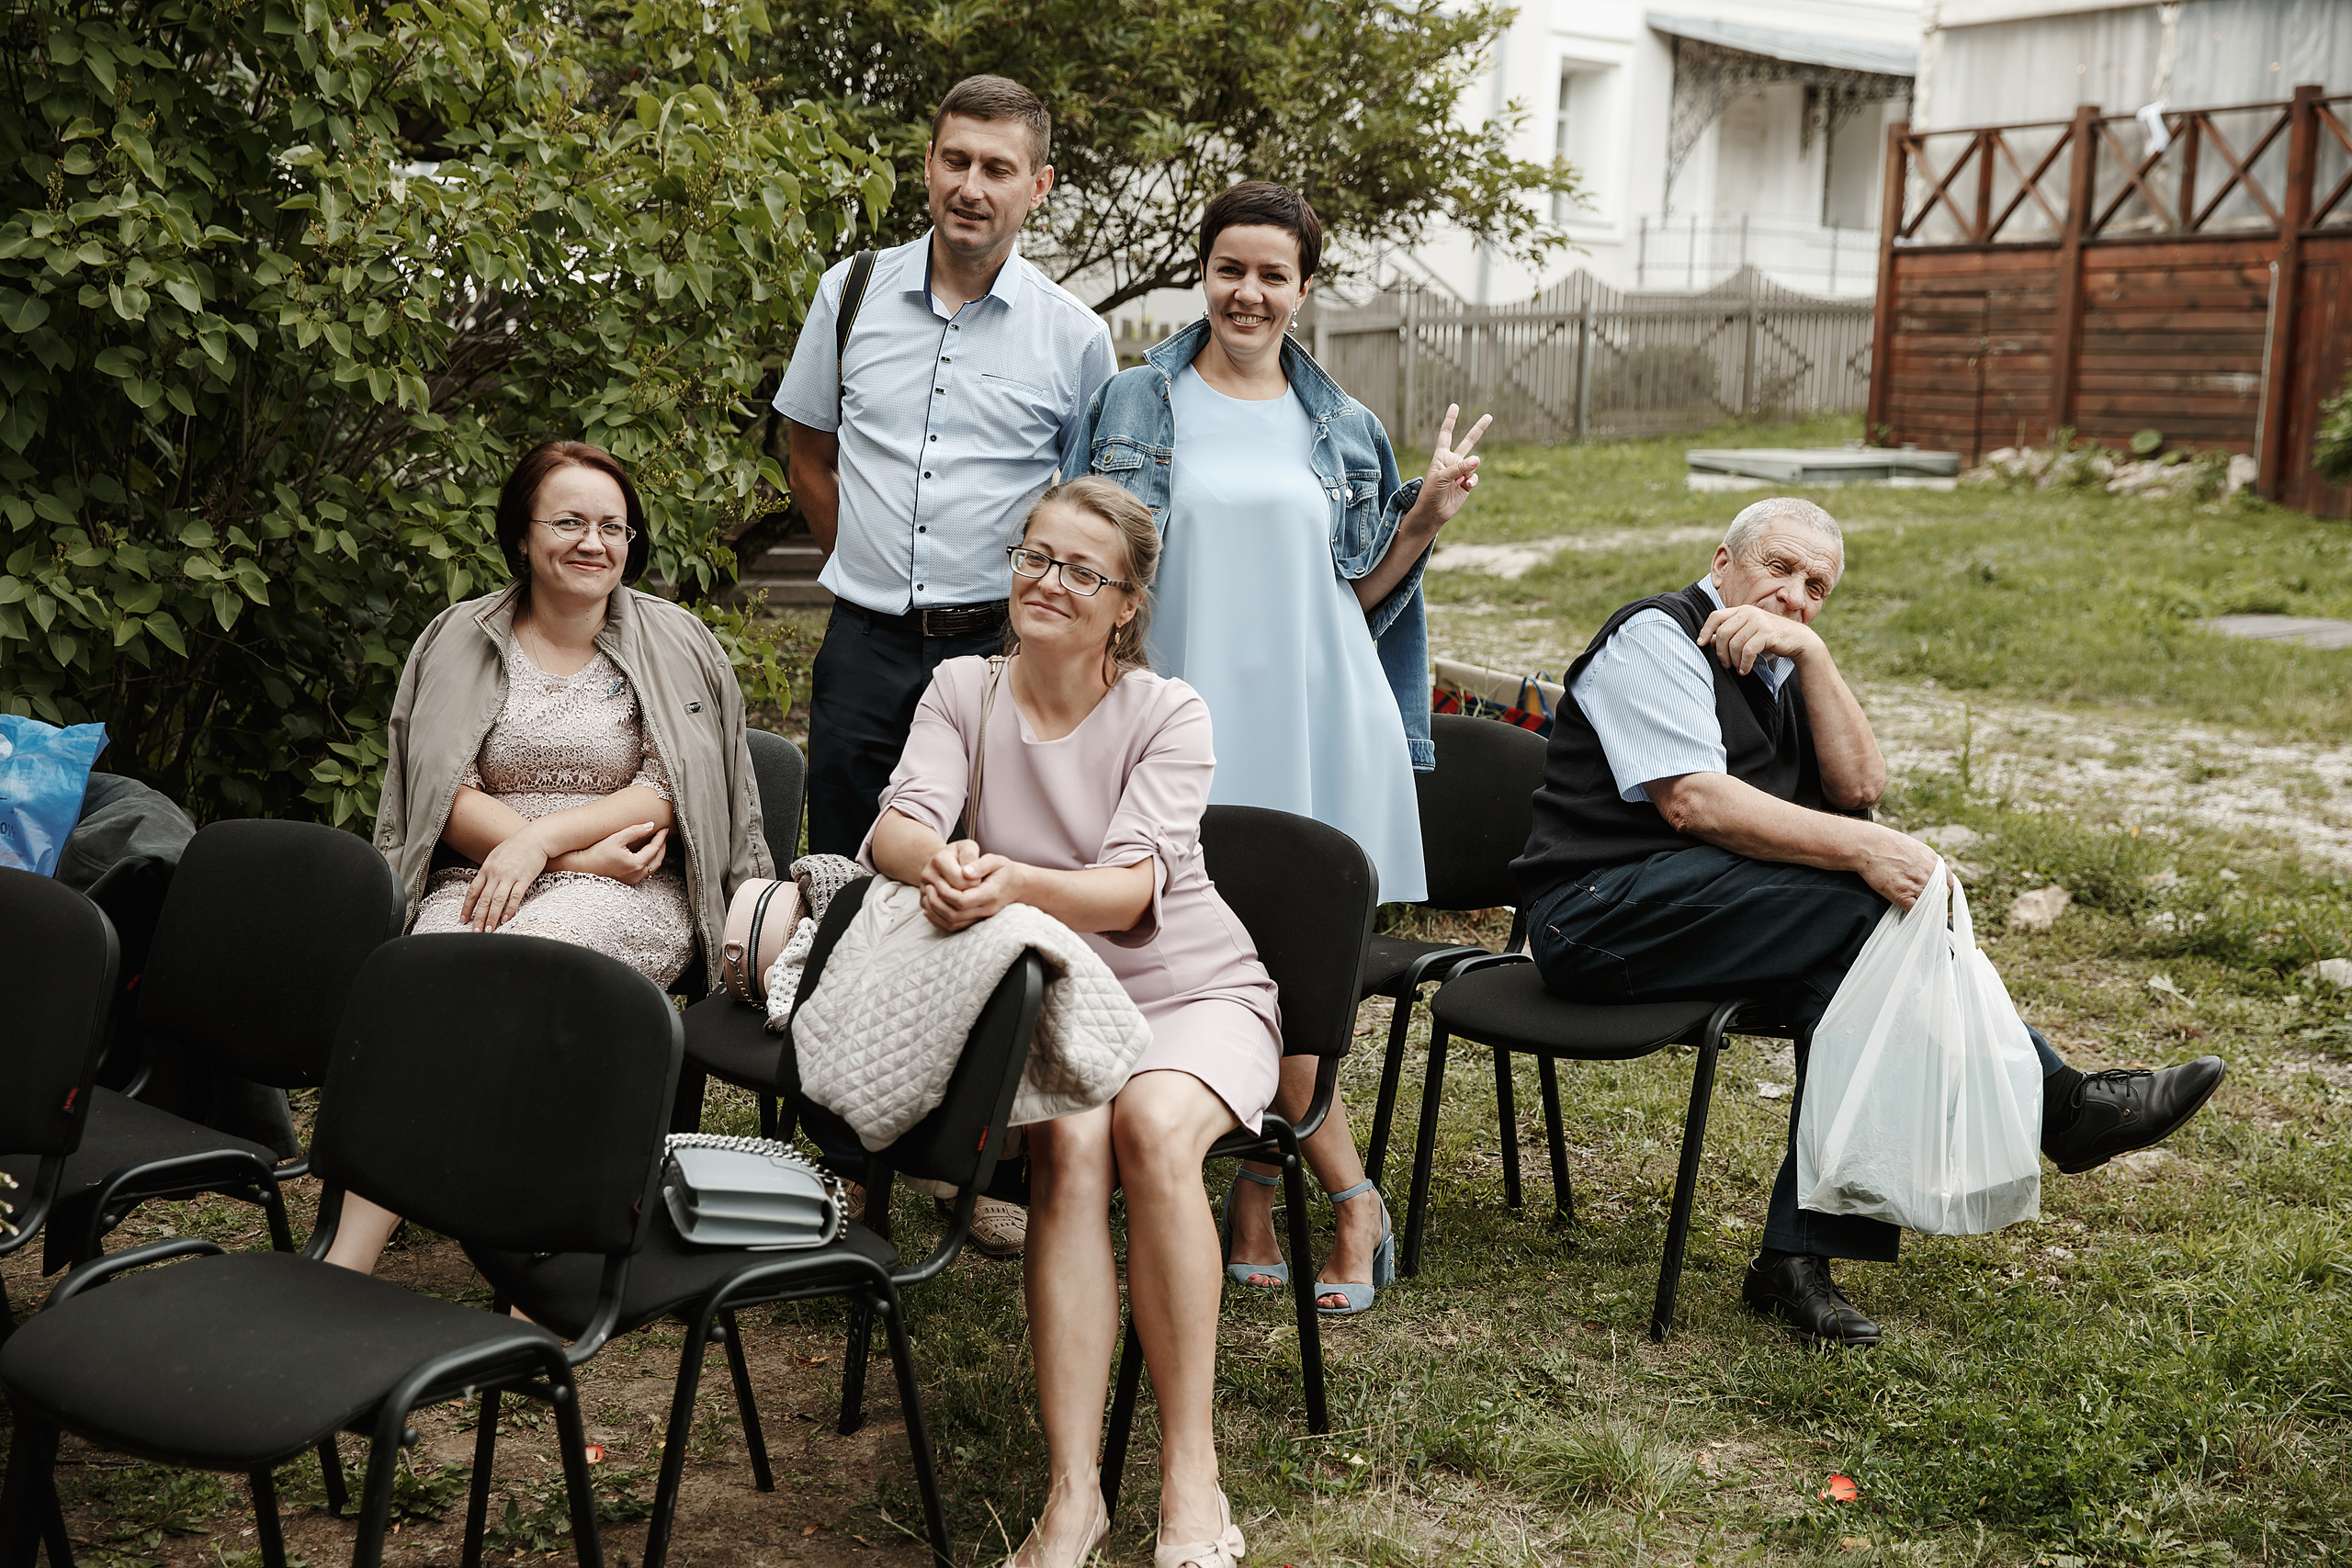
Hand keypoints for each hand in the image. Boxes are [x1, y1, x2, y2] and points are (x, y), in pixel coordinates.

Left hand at [461, 826, 551, 930]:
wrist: (535, 838)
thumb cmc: (515, 846)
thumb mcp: (495, 856)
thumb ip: (488, 871)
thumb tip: (481, 887)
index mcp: (486, 868)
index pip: (473, 891)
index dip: (467, 907)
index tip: (463, 920)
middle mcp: (496, 873)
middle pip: (484, 900)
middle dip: (479, 918)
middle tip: (476, 933)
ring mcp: (510, 876)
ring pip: (497, 901)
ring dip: (492, 917)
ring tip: (489, 930)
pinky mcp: (524, 878)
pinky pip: (515, 896)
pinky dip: (510, 909)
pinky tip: (506, 919)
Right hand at [552, 823, 666, 884]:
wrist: (582, 865)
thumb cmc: (596, 851)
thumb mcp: (616, 838)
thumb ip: (635, 831)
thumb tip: (651, 825)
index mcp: (636, 863)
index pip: (654, 848)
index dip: (660, 837)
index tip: (664, 828)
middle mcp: (636, 874)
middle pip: (657, 859)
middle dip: (662, 846)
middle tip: (663, 835)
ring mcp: (632, 879)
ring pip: (652, 867)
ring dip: (657, 855)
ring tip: (657, 843)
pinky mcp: (628, 881)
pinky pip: (644, 871)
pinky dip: (649, 862)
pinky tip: (647, 854)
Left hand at [916, 839, 1022, 931]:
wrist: (1018, 885)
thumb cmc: (1005, 870)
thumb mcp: (995, 860)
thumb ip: (980, 864)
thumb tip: (965, 871)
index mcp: (990, 894)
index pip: (962, 901)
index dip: (945, 893)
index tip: (938, 881)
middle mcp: (986, 910)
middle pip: (954, 915)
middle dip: (937, 903)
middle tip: (929, 888)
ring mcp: (981, 917)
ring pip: (952, 924)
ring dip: (936, 912)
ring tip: (929, 896)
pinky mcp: (976, 920)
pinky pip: (954, 927)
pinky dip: (939, 920)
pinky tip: (932, 907)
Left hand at [1414, 404, 1490, 529]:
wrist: (1433, 512)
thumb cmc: (1431, 493)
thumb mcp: (1442, 477)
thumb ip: (1459, 467)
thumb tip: (1478, 459)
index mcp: (1441, 455)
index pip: (1446, 434)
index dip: (1450, 420)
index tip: (1455, 406)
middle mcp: (1452, 461)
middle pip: (1467, 442)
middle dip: (1478, 430)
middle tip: (1489, 416)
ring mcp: (1461, 472)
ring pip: (1473, 464)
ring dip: (1467, 472)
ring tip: (1458, 481)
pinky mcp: (1468, 483)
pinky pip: (1475, 477)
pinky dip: (1472, 481)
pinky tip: (1466, 486)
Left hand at [1697, 604, 1823, 675]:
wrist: (1798, 640)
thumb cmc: (1769, 638)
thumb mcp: (1748, 633)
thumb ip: (1731, 634)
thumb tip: (1708, 640)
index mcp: (1742, 610)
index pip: (1715, 616)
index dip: (1705, 630)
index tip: (1700, 644)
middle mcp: (1749, 613)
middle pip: (1722, 633)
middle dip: (1720, 652)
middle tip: (1725, 664)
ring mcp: (1758, 621)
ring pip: (1734, 644)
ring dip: (1733, 661)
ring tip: (1737, 669)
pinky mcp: (1767, 633)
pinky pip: (1747, 651)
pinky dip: (1744, 664)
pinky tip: (1745, 670)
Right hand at [1857, 829, 1940, 912]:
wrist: (1868, 845)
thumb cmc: (1884, 843)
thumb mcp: (1911, 848)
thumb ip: (1921, 861)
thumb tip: (1921, 871)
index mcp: (1933, 861)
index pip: (1948, 883)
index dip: (1943, 891)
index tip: (1937, 895)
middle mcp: (1929, 873)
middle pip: (1940, 896)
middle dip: (1934, 902)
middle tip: (1926, 906)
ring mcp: (1916, 885)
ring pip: (1929, 905)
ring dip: (1924, 911)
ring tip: (1918, 914)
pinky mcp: (1902, 894)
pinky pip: (1914, 911)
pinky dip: (1912, 916)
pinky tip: (1907, 916)